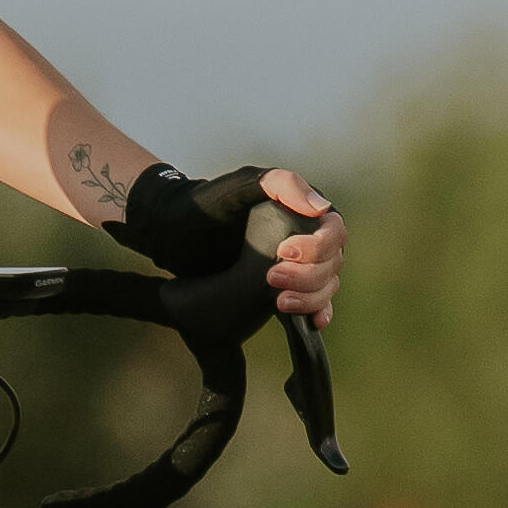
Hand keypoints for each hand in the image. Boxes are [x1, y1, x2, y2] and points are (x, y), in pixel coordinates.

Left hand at [119, 161, 345, 320]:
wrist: (174, 232)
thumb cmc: (208, 203)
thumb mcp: (240, 186)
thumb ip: (280, 184)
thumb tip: (320, 208)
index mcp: (305, 210)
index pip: (333, 230)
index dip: (318, 245)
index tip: (284, 251)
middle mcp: (308, 237)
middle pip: (332, 262)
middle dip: (308, 275)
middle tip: (270, 278)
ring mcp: (298, 264)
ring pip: (326, 285)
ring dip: (310, 297)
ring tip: (279, 303)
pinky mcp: (285, 287)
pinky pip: (316, 302)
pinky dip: (317, 312)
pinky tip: (313, 323)